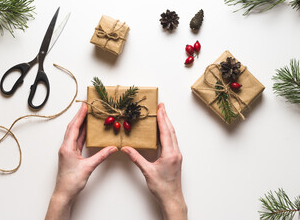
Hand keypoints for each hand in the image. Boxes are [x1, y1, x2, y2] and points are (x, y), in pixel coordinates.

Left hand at [46, 103, 117, 219]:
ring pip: (74, 133)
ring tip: (87, 115)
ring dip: (80, 124)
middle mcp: (65, 147)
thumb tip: (112, 148)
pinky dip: (81, 133)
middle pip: (72, 127)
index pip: (74, 128)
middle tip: (86, 107)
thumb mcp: (88, 167)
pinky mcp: (70, 155)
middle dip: (79, 116)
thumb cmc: (72, 181)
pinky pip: (76, 140)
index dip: (80, 116)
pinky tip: (86, 130)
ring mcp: (67, 150)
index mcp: (67, 147)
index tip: (85, 107)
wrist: (64, 193)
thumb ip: (101, 156)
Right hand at [121, 103, 186, 219]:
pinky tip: (164, 131)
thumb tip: (126, 148)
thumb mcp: (147, 171)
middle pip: (171, 131)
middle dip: (166, 117)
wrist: (172, 198)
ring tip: (162, 115)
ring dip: (167, 124)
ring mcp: (177, 155)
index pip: (166, 132)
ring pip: (173, 135)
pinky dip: (168, 132)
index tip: (160, 108)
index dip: (162, 119)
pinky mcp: (176, 158)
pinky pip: (172, 141)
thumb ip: (136, 158)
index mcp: (170, 154)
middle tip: (161, 106)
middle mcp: (176, 153)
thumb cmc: (161, 187)